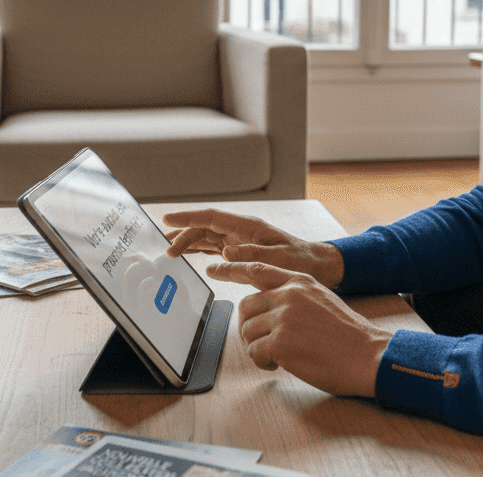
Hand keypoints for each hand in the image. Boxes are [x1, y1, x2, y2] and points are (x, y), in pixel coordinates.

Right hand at [163, 209, 343, 288]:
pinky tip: (189, 255)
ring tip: (171, 252)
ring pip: (207, 237)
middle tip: (168, 250)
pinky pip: (214, 247)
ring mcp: (239, 240)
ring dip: (189, 242)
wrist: (315, 265)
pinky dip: (200, 250)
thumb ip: (252, 254)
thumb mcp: (278, 258)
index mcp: (247, 226)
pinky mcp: (240, 251)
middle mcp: (240, 230)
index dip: (188, 217)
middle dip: (184, 235)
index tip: (167, 219)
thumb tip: (225, 252)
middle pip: (205, 228)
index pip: (211, 217)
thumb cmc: (300, 260)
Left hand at [207, 260, 390, 397]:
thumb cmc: (347, 335)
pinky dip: (262, 363)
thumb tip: (269, 305)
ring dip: (258, 347)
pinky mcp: (280, 342)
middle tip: (261, 341)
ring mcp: (284, 318)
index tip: (214, 266)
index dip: (232, 268)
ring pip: (248, 331)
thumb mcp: (322, 299)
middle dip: (248, 327)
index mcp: (300, 281)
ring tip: (278, 356)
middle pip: (246, 306)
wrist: (367, 354)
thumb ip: (295, 296)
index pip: (257, 269)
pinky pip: (254, 352)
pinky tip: (280, 364)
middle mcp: (289, 295)